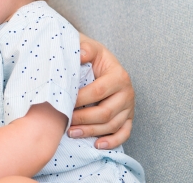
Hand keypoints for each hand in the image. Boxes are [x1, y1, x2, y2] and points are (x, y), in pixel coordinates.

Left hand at [69, 33, 133, 148]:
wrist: (99, 60)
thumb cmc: (90, 55)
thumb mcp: (87, 47)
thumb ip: (84, 49)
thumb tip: (81, 54)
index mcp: (118, 75)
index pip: (98, 91)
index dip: (79, 99)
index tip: (62, 102)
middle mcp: (127, 92)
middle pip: (106, 112)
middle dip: (83, 119)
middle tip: (64, 122)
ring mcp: (129, 106)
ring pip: (112, 125)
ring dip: (91, 132)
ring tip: (72, 133)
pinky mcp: (129, 117)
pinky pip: (124, 133)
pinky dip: (112, 141)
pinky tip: (97, 145)